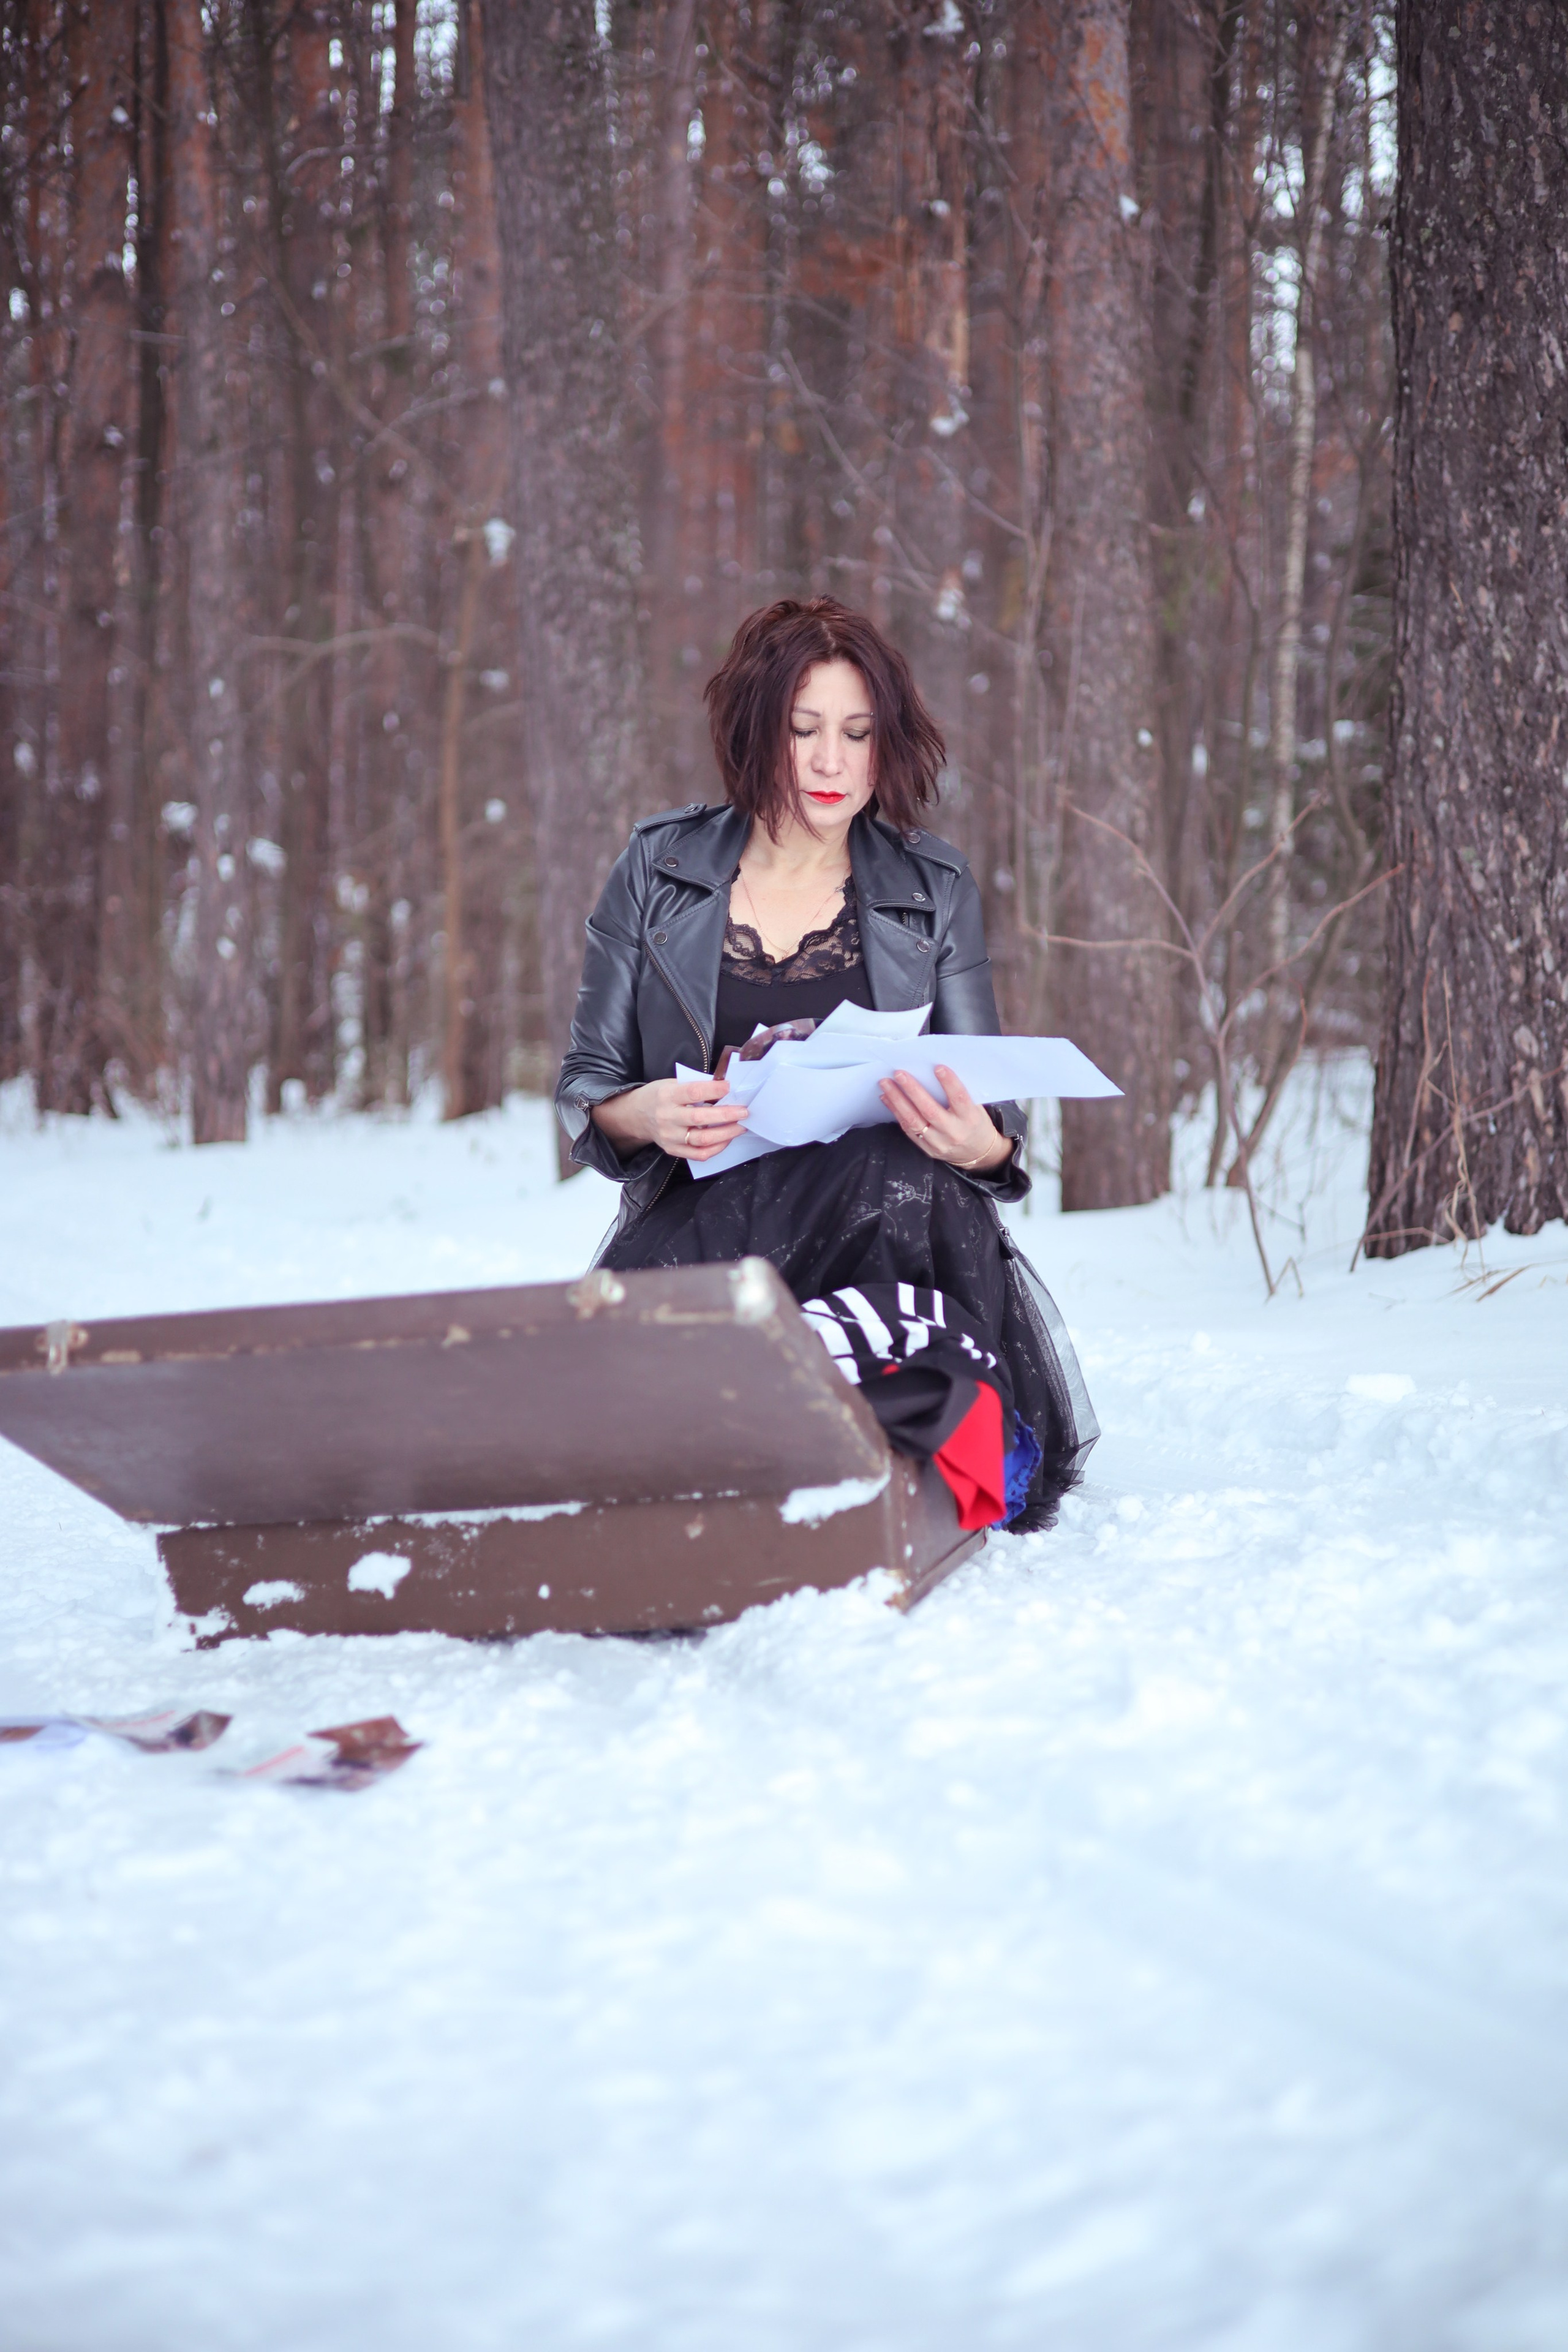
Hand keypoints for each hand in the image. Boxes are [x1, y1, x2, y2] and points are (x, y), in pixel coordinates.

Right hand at [591, 1074, 748, 1163]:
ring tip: (741, 1126)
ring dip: (726, 1133)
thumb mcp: (672, 1083)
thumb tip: (726, 1088)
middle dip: (726, 1115)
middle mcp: (667, 1117)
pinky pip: (699, 1154)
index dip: (713, 1090)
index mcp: (667, 1095)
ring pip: (702, 1139)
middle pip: (699, 1118)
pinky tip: (726, 1139)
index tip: (729, 1087)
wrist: (637, 1116)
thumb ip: (695, 1086)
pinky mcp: (673, 1150)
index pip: (692, 1092)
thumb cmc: (660, 1096)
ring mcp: (670, 1137)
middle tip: (744, 1111)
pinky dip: (716, 1148)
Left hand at [879, 1064, 1013, 1173]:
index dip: (949, 1083)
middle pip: (930, 1110)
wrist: (976, 1153)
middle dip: (912, 1090)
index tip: (938, 1067)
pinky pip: (908, 1129)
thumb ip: (958, 1094)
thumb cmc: (975, 1123)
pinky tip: (887, 1098)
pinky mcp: (926, 1149)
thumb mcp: (975, 1108)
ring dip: (897, 1100)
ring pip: (913, 1121)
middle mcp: (953, 1132)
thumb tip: (935, 1070)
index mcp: (970, 1119)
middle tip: (899, 1073)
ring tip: (886, 1084)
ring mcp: (938, 1143)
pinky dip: (896, 1112)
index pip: (959, 1099)